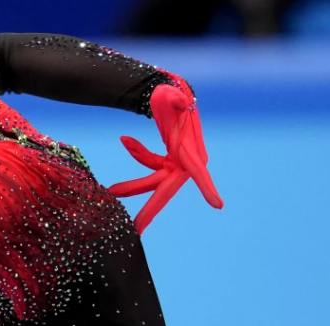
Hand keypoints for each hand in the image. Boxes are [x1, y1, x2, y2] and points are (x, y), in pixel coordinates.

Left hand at [109, 83, 223, 233]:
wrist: (168, 91)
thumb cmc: (171, 93)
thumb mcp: (171, 95)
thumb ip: (176, 99)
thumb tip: (181, 100)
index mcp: (190, 151)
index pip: (198, 171)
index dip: (207, 187)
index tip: (218, 204)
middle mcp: (186, 161)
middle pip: (163, 188)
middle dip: (149, 210)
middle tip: (136, 229)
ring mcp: (177, 163)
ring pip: (152, 180)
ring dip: (131, 185)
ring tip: (111, 190)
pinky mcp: (168, 161)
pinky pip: (150, 165)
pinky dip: (137, 153)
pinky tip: (125, 139)